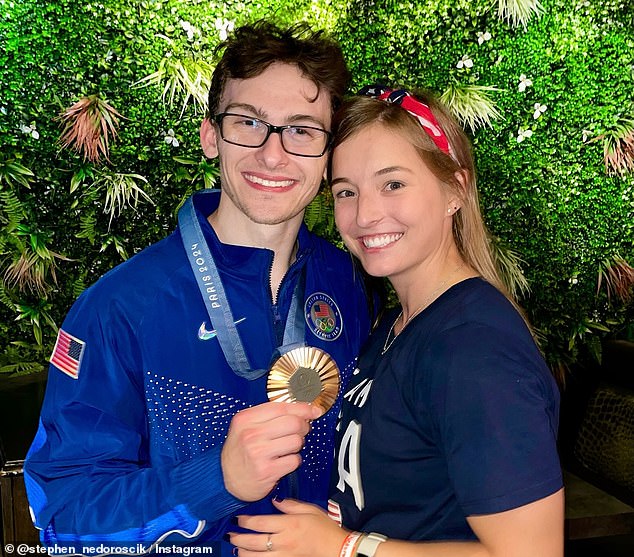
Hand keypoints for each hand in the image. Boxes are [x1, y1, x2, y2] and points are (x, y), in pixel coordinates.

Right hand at [222, 402, 321, 500]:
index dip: (302, 408)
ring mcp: (258, 453)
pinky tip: (283, 461)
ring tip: (287, 448)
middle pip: (293, 423)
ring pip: (296, 441)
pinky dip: (293, 461)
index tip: (313, 411)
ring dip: (297, 445)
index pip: (281, 407)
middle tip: (300, 431)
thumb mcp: (246, 427)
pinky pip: (294, 460)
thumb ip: (271, 416)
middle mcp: (251, 434)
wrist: (224, 480)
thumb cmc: (239, 451)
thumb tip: (306, 410)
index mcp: (246, 419)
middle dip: (303, 427)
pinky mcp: (267, 471)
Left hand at [229, 498, 346, 556]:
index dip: (246, 521)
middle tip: (231, 533)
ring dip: (243, 553)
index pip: (260, 523)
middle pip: (254, 542)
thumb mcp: (310, 509)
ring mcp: (284, 555)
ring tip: (236, 548)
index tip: (238, 519)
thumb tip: (275, 500)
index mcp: (288, 524)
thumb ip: (291, 504)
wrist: (337, 549)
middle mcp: (283, 541)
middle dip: (239, 538)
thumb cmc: (325, 528)